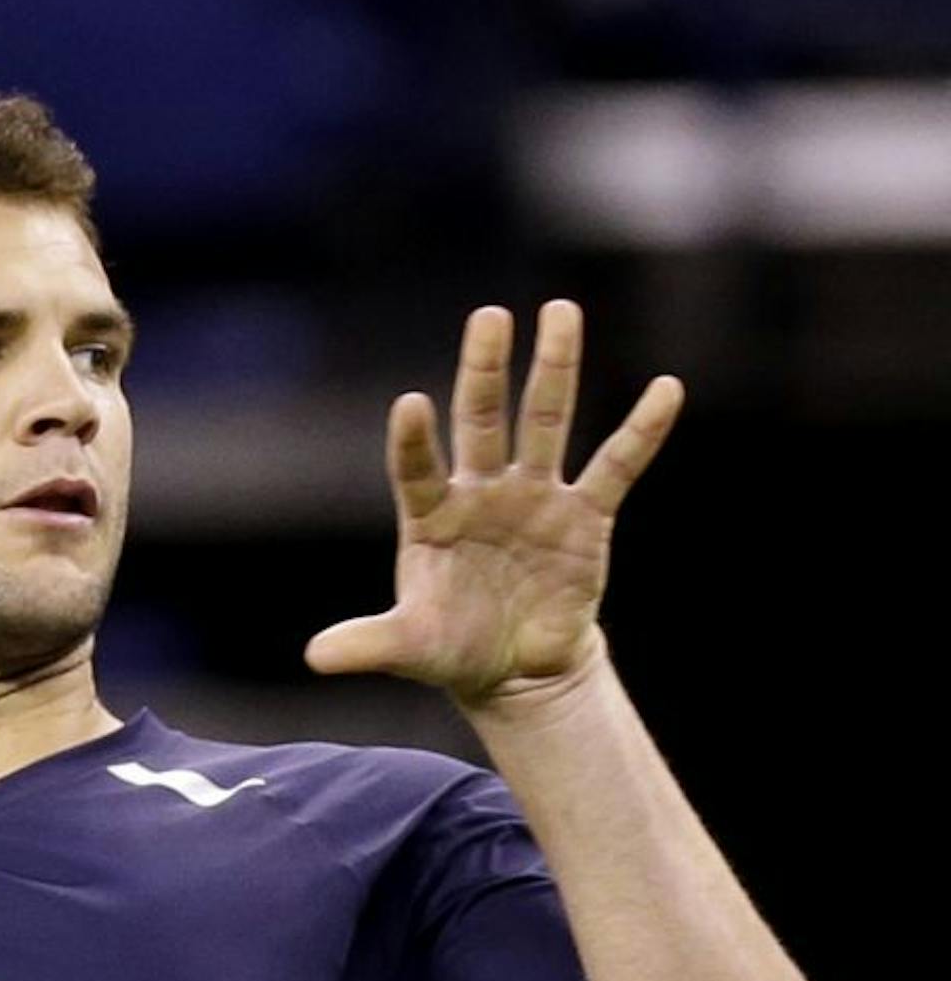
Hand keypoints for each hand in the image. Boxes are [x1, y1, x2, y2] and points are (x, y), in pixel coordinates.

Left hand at [303, 300, 682, 708]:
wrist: (515, 670)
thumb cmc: (452, 648)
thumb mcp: (408, 647)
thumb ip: (367, 643)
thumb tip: (314, 657)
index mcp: (431, 515)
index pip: (416, 468)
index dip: (413, 440)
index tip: (410, 404)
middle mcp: (481, 492)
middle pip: (482, 419)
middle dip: (484, 369)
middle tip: (490, 316)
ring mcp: (534, 496)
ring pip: (546, 421)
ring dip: (555, 368)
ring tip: (561, 310)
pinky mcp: (584, 516)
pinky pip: (615, 466)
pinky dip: (640, 431)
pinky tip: (666, 389)